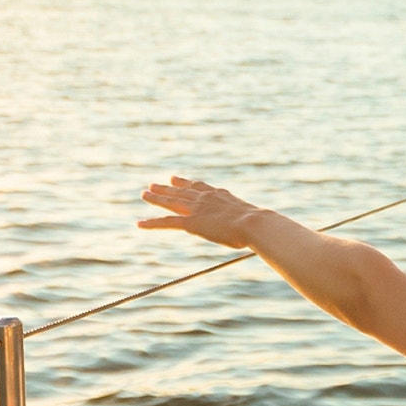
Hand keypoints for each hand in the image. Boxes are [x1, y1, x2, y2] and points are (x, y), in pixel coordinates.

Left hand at [139, 175, 264, 247]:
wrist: (254, 223)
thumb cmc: (259, 225)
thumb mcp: (253, 219)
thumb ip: (250, 220)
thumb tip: (266, 226)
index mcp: (219, 195)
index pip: (198, 186)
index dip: (185, 183)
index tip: (175, 178)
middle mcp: (205, 198)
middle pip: (180, 191)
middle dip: (166, 188)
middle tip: (153, 184)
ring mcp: (196, 209)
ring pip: (170, 202)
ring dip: (156, 198)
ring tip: (144, 194)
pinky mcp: (190, 222)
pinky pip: (166, 222)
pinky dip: (152, 223)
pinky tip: (140, 224)